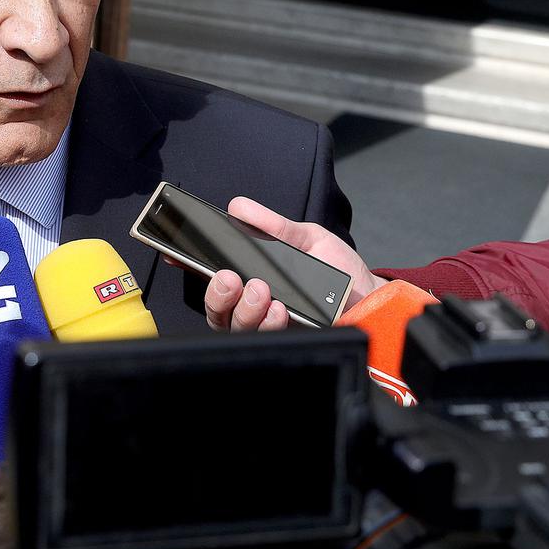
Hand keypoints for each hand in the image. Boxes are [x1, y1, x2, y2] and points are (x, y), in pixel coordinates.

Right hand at [202, 197, 382, 331]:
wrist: (370, 296)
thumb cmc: (337, 267)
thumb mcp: (306, 238)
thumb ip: (274, 226)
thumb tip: (239, 207)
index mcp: (252, 277)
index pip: (212, 276)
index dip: (191, 269)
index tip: (178, 257)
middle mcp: (253, 305)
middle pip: (217, 310)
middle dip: (217, 295)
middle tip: (230, 279)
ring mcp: (268, 326)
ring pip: (236, 327)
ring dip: (244, 309)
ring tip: (262, 291)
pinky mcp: (287, 341)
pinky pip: (265, 339)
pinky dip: (268, 323)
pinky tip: (280, 309)